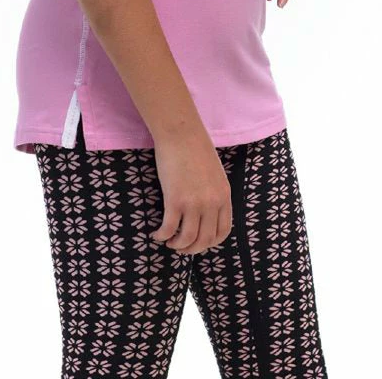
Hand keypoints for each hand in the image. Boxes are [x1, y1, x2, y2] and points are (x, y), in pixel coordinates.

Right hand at [149, 131, 232, 254]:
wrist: (181, 133)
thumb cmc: (194, 148)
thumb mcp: (214, 173)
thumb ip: (214, 192)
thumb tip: (206, 209)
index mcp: (223, 196)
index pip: (223, 231)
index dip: (210, 243)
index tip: (198, 242)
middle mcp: (212, 203)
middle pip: (205, 240)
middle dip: (192, 249)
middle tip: (180, 247)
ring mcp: (194, 203)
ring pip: (188, 239)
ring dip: (177, 246)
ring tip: (169, 242)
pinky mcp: (175, 200)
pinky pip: (169, 228)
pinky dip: (162, 236)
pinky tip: (157, 234)